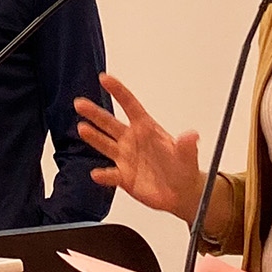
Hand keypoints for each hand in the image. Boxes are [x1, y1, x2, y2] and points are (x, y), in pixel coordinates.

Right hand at [75, 75, 203, 221]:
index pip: (130, 105)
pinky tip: (96, 173)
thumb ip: (187, 146)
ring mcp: (126, 158)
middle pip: (110, 123)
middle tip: (80, 103)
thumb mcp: (188, 156)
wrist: (181, 193)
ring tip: (82, 128)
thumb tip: (192, 135)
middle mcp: (132, 140)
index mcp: (147, 129)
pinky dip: (103, 175)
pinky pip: (110, 175)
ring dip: (93, 137)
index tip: (105, 78)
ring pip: (105, 144)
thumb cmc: (183, 168)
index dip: (118, 91)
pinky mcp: (123, 177)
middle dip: (95, 113)